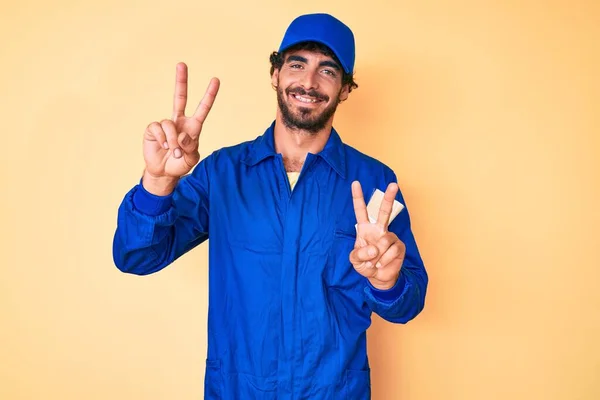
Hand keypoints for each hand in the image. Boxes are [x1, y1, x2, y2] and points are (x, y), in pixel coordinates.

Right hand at [143, 63, 219, 186]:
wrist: (163, 172)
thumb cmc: (180, 164)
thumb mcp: (191, 159)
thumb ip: (191, 148)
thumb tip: (182, 135)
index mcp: (193, 127)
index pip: (203, 108)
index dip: (209, 95)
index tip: (216, 80)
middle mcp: (179, 121)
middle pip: (179, 97)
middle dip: (181, 81)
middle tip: (181, 64)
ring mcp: (166, 124)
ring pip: (169, 124)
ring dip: (172, 141)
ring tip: (174, 152)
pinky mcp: (153, 129)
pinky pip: (158, 128)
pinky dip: (162, 139)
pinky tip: (163, 147)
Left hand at [349, 181, 405, 289]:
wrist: (378, 277)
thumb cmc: (365, 265)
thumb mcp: (355, 260)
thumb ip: (360, 254)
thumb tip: (374, 248)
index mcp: (365, 229)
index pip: (361, 210)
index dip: (358, 197)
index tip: (355, 183)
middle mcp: (379, 229)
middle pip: (384, 211)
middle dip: (388, 198)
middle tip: (393, 184)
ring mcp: (390, 237)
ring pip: (384, 240)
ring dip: (377, 255)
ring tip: (374, 262)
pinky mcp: (399, 246)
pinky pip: (391, 251)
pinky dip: (384, 260)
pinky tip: (381, 264)